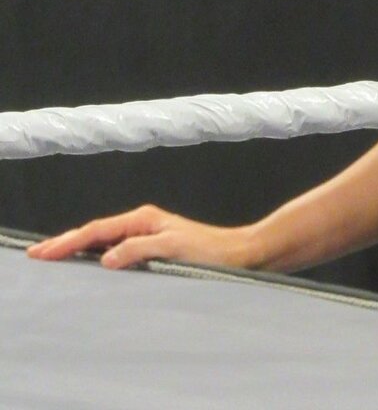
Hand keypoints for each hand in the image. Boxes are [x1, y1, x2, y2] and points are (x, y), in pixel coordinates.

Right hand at [26, 204, 252, 269]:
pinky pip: (115, 249)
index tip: (44, 252)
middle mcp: (143, 223)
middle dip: (66, 241)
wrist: (237, 252)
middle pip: (96, 232)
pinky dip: (96, 254)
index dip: (69, 241)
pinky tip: (89, 263)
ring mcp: (147, 234)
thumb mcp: (172, 248)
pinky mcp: (153, 247)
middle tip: (37, 254)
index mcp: (144, 219)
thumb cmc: (210, 250)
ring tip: (54, 256)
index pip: (97, 230)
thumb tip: (107, 257)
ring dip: (79, 248)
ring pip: (104, 240)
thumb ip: (138, 249)